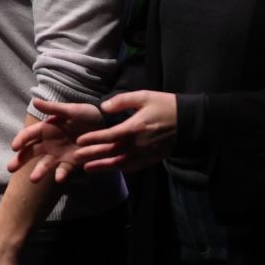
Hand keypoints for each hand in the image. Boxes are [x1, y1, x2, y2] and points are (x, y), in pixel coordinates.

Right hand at [8, 100, 107, 184]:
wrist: (107, 126)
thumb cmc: (87, 115)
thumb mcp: (72, 110)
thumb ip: (54, 108)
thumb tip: (34, 101)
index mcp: (47, 129)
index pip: (29, 135)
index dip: (20, 140)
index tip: (14, 147)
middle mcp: (49, 143)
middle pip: (30, 152)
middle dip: (20, 160)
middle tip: (10, 168)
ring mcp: (59, 155)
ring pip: (44, 164)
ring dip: (38, 171)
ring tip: (33, 179)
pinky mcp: (71, 163)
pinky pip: (64, 170)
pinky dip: (61, 174)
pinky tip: (59, 179)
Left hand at [42, 90, 177, 174]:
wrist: (189, 122)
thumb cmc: (165, 106)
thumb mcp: (144, 96)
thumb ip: (122, 101)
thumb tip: (103, 107)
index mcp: (135, 128)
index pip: (109, 136)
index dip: (94, 139)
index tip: (80, 141)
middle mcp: (138, 144)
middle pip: (111, 152)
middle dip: (92, 155)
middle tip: (75, 158)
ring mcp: (145, 154)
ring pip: (119, 163)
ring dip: (102, 166)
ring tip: (86, 168)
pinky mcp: (151, 160)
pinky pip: (131, 167)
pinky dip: (118, 168)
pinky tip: (108, 168)